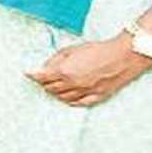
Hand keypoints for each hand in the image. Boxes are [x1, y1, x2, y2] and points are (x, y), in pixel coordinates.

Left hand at [28, 36, 151, 106]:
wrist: (123, 56)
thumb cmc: (98, 49)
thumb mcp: (72, 49)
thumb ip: (56, 59)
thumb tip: (45, 67)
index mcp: (65, 71)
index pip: (42, 78)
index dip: (33, 75)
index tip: (28, 74)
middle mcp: (73, 84)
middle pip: (50, 89)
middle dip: (44, 83)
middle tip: (43, 78)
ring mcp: (85, 92)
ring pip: (62, 97)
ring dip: (56, 92)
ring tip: (54, 86)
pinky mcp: (96, 96)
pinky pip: (78, 103)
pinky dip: (70, 100)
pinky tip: (67, 97)